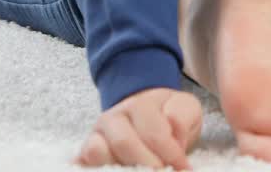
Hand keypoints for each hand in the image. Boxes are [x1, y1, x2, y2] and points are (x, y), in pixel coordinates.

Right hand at [76, 87, 202, 169]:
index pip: (153, 133)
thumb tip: (172, 125)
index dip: (171, 154)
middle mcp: (112, 118)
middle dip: (148, 165)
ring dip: (121, 167)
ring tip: (141, 171)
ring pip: (96, 152)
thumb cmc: (168, 115)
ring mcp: (95, 136)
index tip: (185, 168)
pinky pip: (84, 163)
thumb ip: (182, 116)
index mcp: (138, 105)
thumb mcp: (186, 109)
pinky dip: (96, 169)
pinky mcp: (85, 153)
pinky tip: (119, 170)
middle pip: (124, 143)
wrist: (149, 114)